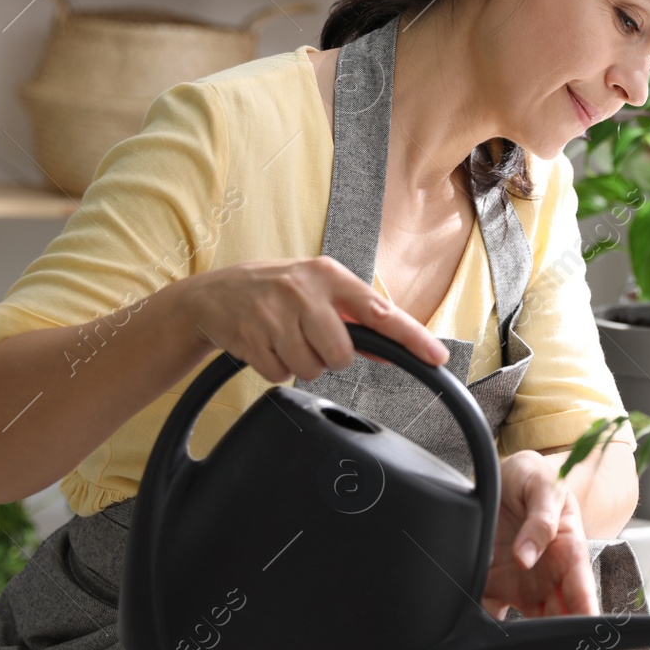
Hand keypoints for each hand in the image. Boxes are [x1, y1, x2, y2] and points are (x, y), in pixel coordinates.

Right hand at [175, 256, 448, 379]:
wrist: (213, 295)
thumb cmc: (276, 292)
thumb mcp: (317, 292)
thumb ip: (353, 319)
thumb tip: (390, 350)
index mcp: (328, 274)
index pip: (379, 311)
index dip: (411, 337)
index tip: (437, 356)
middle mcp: (303, 290)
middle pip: (341, 354)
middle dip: (328, 356)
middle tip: (309, 337)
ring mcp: (274, 313)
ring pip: (311, 368)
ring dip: (300, 362)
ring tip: (284, 338)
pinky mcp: (250, 337)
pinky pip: (281, 374)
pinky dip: (276, 367)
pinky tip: (265, 345)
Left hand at [483, 451, 606, 649]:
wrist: (498, 471)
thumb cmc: (531, 476)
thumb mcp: (543, 485)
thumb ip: (541, 518)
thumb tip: (528, 557)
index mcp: (569, 552)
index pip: (583, 595)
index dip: (590, 628)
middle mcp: (550, 575)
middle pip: (563, 622)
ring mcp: (524, 584)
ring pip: (536, 629)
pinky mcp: (496, 585)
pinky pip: (496, 616)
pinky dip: (495, 640)